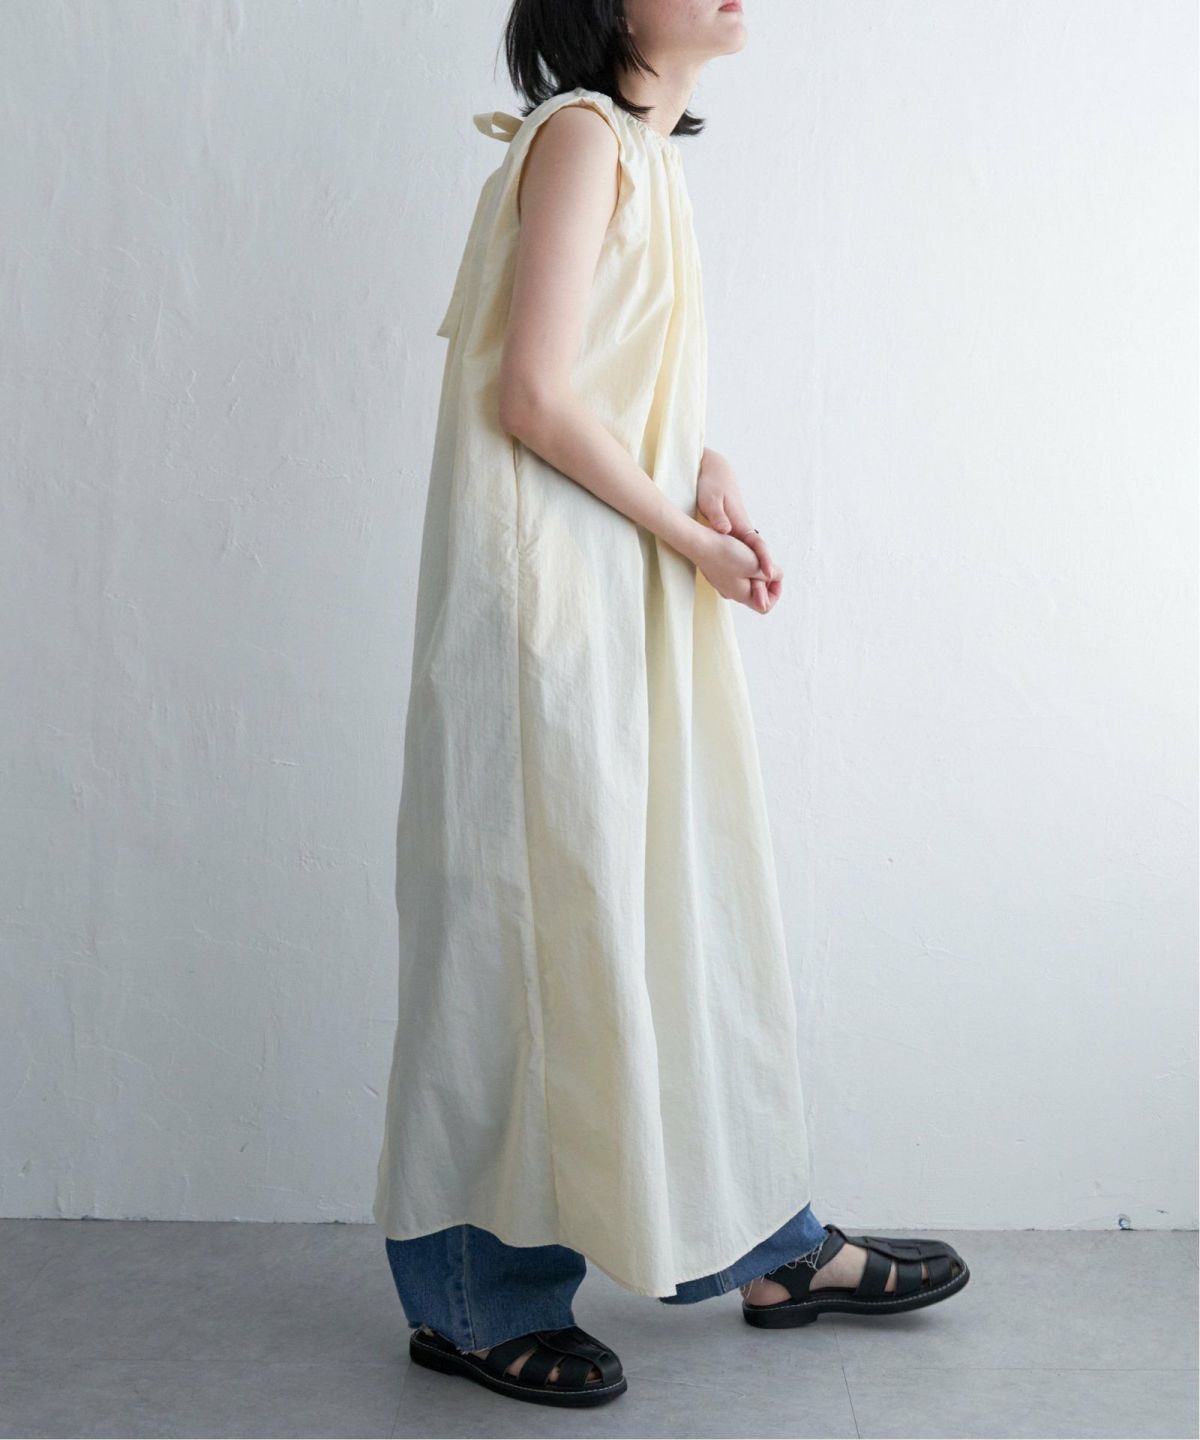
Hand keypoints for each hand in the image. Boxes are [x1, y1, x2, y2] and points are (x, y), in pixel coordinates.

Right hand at [693, 528, 778, 611]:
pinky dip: (744, 566)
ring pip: (747, 582)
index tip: (774, 575)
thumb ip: (772, 574)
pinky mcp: (718, 575)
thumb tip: (778, 577)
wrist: (699, 543)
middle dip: (765, 578)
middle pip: (757, 593)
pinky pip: (737, 575)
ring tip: (752, 556)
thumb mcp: (756, 564)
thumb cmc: (726, 554)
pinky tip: (741, 553)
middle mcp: (732, 594)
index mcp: (742, 596)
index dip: (775, 591)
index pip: (766, 606)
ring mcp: (724, 585)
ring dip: (755, 570)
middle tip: (762, 562)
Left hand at [694, 447, 782, 612]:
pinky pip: (741, 557)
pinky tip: (741, 586)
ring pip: (751, 560)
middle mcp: (743, 531)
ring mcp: (739, 534)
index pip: (758, 545)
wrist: (716, 472)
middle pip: (759, 558)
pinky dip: (745, 571)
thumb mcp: (711, 498)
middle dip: (765, 579)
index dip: (766, 560)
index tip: (771, 574)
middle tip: (765, 601)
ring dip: (757, 579)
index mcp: (741, 523)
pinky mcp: (732, 536)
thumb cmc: (712, 483)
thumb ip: (718, 515)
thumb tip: (725, 529)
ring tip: (758, 601)